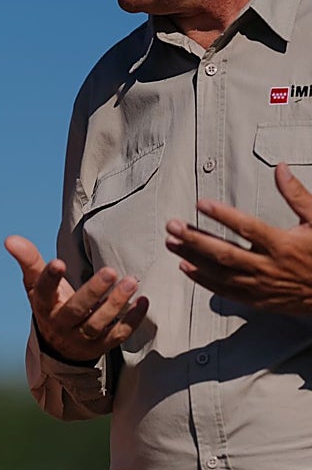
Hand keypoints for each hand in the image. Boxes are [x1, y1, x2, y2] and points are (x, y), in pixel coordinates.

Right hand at [5, 234, 148, 360]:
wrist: (59, 346)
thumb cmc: (51, 304)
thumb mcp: (36, 284)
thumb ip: (28, 260)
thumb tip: (9, 239)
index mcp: (44, 306)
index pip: (44, 292)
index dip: (50, 278)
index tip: (58, 262)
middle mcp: (60, 324)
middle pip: (76, 310)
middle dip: (93, 292)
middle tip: (110, 271)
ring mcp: (81, 338)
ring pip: (98, 323)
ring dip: (116, 303)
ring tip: (132, 282)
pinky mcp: (100, 346)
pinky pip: (118, 335)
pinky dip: (132, 320)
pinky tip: (143, 302)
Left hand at [164, 164, 311, 312]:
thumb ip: (296, 195)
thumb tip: (280, 169)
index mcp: (283, 245)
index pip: (247, 228)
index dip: (223, 215)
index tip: (201, 204)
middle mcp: (268, 267)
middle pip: (224, 253)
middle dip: (195, 239)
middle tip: (173, 226)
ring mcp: (260, 286)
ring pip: (218, 273)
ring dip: (192, 258)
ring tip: (171, 244)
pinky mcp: (256, 300)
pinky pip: (224, 291)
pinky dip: (203, 280)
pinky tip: (186, 267)